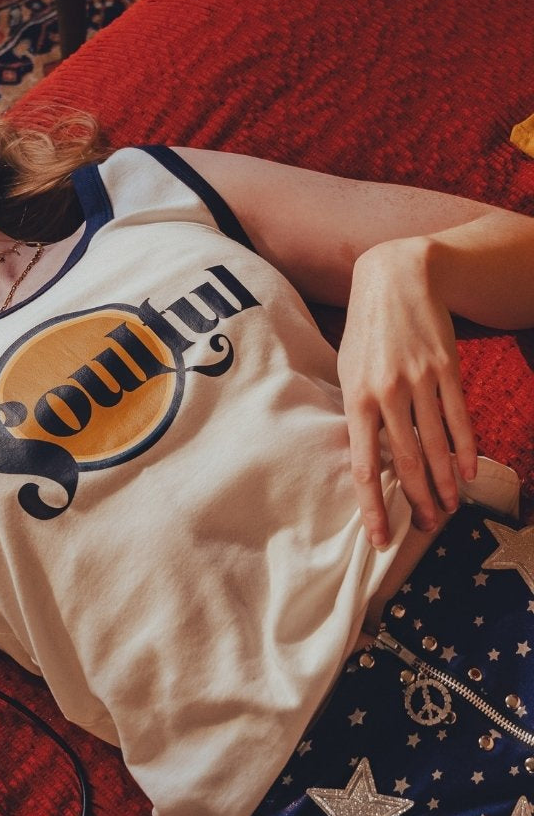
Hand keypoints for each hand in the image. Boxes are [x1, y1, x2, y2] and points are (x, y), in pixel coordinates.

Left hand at [337, 238, 476, 546]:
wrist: (396, 278)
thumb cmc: (365, 331)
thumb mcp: (346, 369)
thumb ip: (355, 411)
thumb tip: (363, 454)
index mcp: (355, 398)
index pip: (363, 465)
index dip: (372, 506)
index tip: (379, 537)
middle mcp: (388, 394)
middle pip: (405, 462)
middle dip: (416, 501)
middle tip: (424, 529)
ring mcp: (421, 382)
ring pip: (436, 445)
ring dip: (444, 483)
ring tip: (449, 509)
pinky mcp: (447, 370)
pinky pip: (459, 418)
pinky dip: (466, 448)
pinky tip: (469, 472)